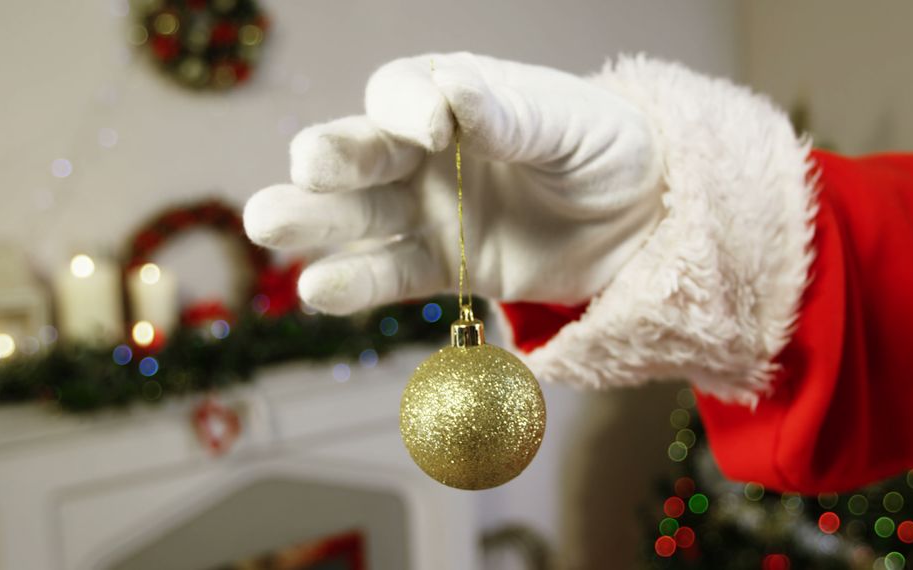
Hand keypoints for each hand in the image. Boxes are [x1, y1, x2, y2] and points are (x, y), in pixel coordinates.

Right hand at [244, 52, 661, 314]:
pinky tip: (317, 288)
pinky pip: (394, 273)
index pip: (406, 91)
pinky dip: (356, 281)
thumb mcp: (569, 123)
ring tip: (270, 224)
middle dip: (333, 158)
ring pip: (362, 215)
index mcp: (457, 96)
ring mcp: (432, 211)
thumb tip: (452, 94)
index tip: (437, 130)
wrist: (642, 218)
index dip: (410, 108)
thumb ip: (508, 115)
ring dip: (315, 220)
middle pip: (365, 152)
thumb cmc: (605, 148)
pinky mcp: (447, 266)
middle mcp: (428, 152)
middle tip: (307, 166)